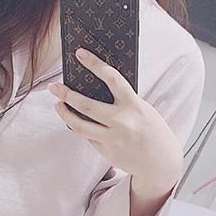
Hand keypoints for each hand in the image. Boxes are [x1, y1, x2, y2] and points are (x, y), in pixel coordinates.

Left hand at [48, 48, 183, 189]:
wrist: (161, 162)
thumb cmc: (152, 130)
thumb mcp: (143, 109)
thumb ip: (122, 101)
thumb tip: (94, 89)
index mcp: (134, 106)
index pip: (112, 79)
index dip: (95, 64)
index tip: (79, 53)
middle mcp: (122, 122)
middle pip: (86, 105)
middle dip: (66, 94)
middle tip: (53, 86)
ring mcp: (113, 139)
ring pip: (79, 125)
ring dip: (64, 113)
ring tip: (57, 104)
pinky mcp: (107, 152)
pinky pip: (87, 137)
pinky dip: (78, 127)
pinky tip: (73, 120)